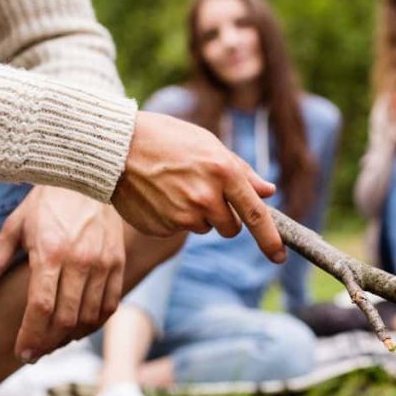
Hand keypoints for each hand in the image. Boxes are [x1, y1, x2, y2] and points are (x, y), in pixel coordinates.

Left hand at [0, 187, 125, 361]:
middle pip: (66, 318)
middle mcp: (80, 261)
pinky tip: (80, 327)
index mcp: (50, 252)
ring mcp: (103, 263)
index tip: (22, 353)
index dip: (31, 336)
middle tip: (34, 353)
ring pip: (90, 317)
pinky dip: (95, 323)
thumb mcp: (14, 226)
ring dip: (71, 336)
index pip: (41, 307)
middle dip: (48, 342)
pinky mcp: (118, 263)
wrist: (89, 177)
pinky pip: (110, 304)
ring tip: (54, 341)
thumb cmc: (46, 201)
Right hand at [112, 111, 284, 262]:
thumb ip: (242, 171)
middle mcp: (205, 198)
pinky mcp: (162, 227)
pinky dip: (174, 218)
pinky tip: (159, 196)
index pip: (255, 215)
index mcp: (223, 172)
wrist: (115, 146)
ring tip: (175, 187)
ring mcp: (182, 216)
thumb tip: (269, 192)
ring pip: (204, 229)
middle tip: (202, 192)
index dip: (270, 239)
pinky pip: (179, 230)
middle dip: (224, 216)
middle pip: (230, 228)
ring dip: (197, 215)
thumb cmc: (166, 139)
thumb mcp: (209, 144)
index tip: (279, 256)